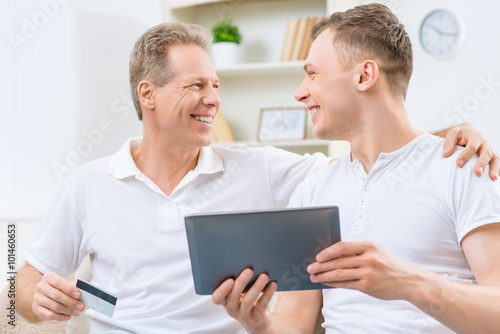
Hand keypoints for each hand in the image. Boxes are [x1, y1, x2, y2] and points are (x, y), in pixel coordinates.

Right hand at [32, 272, 84, 320]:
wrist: (46, 293)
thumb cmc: (59, 288)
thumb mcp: (66, 283)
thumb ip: (73, 287)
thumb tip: (82, 294)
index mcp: (48, 277)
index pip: (58, 282)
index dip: (69, 289)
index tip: (79, 295)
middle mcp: (40, 287)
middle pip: (57, 296)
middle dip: (71, 302)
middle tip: (81, 307)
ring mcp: (37, 298)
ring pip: (54, 306)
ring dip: (68, 311)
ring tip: (77, 312)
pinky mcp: (36, 309)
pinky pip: (49, 315)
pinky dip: (61, 317)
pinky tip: (68, 317)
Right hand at [212, 268, 276, 333]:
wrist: (256, 321)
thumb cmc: (245, 298)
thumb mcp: (239, 291)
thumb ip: (239, 280)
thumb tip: (248, 261)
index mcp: (224, 300)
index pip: (217, 297)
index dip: (222, 290)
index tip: (230, 280)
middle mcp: (231, 309)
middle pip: (233, 296)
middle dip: (241, 282)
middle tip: (249, 270)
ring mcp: (243, 315)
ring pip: (248, 301)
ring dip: (256, 287)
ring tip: (264, 276)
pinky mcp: (256, 318)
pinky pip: (261, 305)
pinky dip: (268, 294)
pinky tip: (273, 284)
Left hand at [307, 241, 423, 300]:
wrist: (409, 281)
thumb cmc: (388, 264)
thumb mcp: (376, 252)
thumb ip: (357, 252)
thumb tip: (332, 254)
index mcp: (369, 246)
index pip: (343, 246)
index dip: (328, 251)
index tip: (317, 256)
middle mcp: (368, 258)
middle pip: (338, 261)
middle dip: (321, 266)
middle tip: (309, 268)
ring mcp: (368, 273)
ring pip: (340, 274)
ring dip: (324, 276)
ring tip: (314, 277)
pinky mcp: (368, 286)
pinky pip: (346, 284)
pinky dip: (333, 284)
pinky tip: (326, 283)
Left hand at [442, 123, 498, 179]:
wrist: (467, 132)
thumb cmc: (460, 134)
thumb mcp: (453, 133)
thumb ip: (448, 142)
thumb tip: (445, 154)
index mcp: (475, 135)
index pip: (472, 146)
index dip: (466, 155)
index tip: (458, 164)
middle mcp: (484, 143)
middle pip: (486, 152)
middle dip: (482, 163)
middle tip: (477, 173)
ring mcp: (489, 150)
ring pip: (495, 158)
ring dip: (495, 168)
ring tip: (493, 178)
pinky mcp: (490, 156)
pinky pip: (496, 163)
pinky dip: (497, 170)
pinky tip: (494, 179)